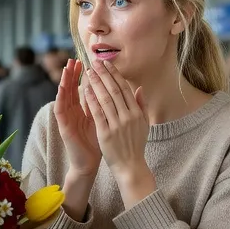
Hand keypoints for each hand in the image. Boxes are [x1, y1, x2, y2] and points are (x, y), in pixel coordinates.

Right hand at [54, 59, 100, 177]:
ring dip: (64, 81)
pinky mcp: (63, 126)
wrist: (89, 162)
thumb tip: (110, 90)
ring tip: (66, 68)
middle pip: (71, 89)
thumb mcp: (103, 120)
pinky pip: (60, 110)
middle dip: (72, 74)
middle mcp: (73, 112)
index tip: (87, 61)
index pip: (82, 88)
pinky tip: (61, 88)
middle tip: (74, 59)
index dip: (83, 75)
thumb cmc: (97, 142)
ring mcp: (67, 119)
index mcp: (82, 109)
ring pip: (63, 96)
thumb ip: (104, 105)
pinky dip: (60, 98)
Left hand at [84, 60, 151, 194]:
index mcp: (137, 113)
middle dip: (104, 74)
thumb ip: (142, 105)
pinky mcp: (106, 133)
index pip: (125, 88)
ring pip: (106, 99)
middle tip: (94, 63)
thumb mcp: (143, 124)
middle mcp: (128, 116)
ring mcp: (117, 125)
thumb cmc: (135, 145)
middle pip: (115, 90)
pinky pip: (98, 113)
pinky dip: (91, 100)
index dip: (115, 74)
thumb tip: (140, 88)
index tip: (106, 64)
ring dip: (96, 84)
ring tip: (88, 72)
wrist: (130, 166)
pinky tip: (85, 90)